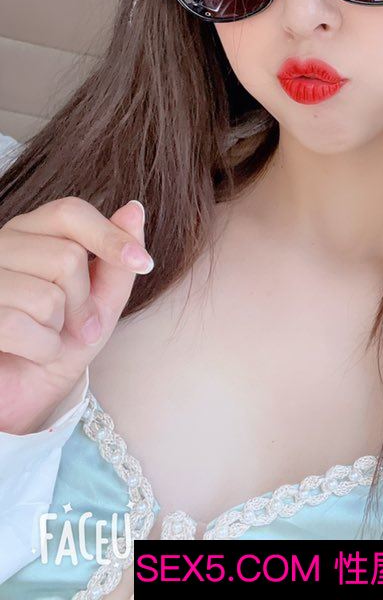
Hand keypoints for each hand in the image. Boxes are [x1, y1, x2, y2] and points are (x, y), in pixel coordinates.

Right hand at [0, 197, 152, 433]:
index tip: (143, 264)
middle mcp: (0, 247)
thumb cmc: (59, 345)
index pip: (70, 213)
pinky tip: (31, 353)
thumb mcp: (101, 303)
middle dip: (84, 302)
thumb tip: (134, 209)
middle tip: (77, 327)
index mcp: (29, 233)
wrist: (22, 397)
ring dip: (60, 329)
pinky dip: (41, 349)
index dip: (111, 237)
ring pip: (47, 296)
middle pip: (66, 257)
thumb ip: (116, 260)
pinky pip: (21, 326)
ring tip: (47, 337)